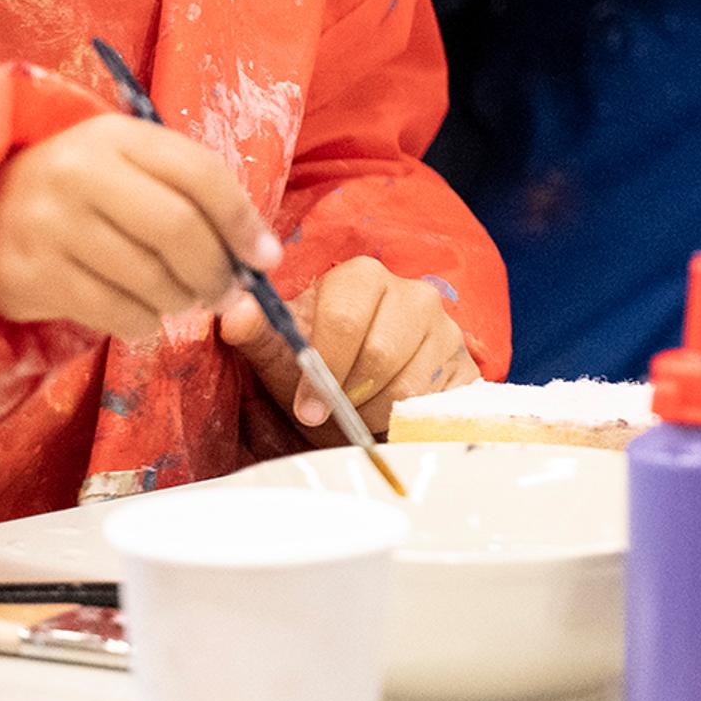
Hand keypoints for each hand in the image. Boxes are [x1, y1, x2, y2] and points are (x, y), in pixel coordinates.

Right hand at [0, 114, 276, 343]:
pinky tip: (146, 316)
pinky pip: (111, 310)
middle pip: (177, 228)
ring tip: (185, 300)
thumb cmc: (79, 189)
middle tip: (227, 293)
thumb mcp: (126, 164)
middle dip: (216, 270)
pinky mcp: (27, 274)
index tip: (266, 257)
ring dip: (181, 299)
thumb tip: (258, 254)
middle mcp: (78, 172)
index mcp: (115, 134)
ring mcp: (47, 224)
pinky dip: (144, 321)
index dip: (242, 220)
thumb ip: (187, 192)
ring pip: (147, 276)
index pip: (199, 173)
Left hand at [225, 257, 481, 434]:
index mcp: (362, 278)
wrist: (369, 398)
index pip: (345, 317)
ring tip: (360, 415)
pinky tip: (390, 418)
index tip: (306, 409)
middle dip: (349, 396)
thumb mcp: (282, 357)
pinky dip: (407, 422)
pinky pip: (438, 402)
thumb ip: (258, 333)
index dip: (323, 367)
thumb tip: (233, 312)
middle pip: (379, 353)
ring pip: (409, 383)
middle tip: (334, 416)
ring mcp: (446, 328)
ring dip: (376, 413)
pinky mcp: (467, 365)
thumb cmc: (321, 371)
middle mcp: (413, 293)